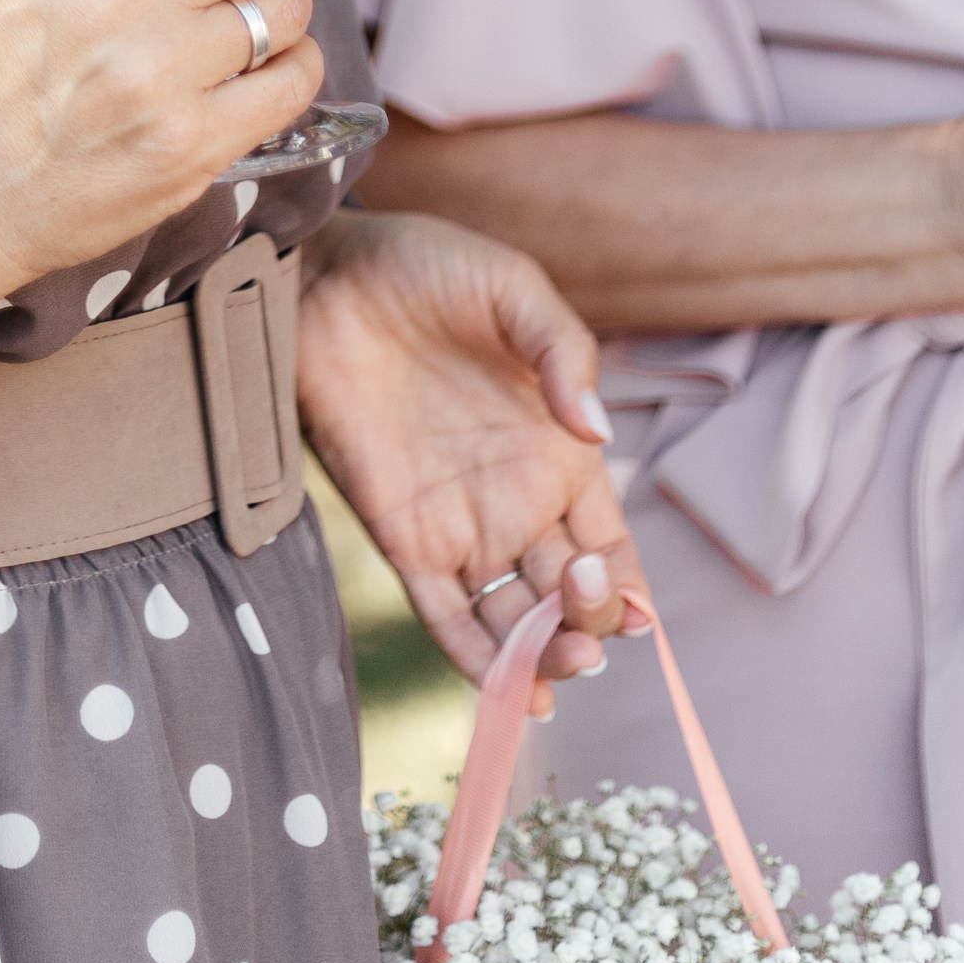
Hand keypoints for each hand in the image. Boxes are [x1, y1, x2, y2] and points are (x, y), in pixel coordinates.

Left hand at [296, 208, 640, 718]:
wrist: (326, 274)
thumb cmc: (427, 268)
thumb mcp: (512, 290)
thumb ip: (565, 354)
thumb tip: (598, 432)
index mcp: (557, 454)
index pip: (612, 547)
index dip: (630, 589)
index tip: (637, 614)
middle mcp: (516, 503)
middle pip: (569, 597)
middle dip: (589, 628)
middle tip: (586, 627)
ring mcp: (459, 525)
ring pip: (514, 620)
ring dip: (542, 659)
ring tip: (557, 672)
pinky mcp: (401, 536)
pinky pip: (444, 615)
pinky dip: (477, 661)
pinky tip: (509, 693)